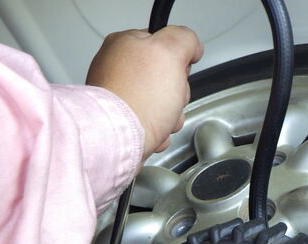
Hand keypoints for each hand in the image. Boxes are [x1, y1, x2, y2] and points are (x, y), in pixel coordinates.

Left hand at [86, 26, 203, 158]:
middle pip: (165, 78)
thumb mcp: (170, 51)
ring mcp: (118, 97)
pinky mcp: (121, 121)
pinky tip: (153, 131)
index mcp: (124, 44)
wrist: (120, 141)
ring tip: (160, 119)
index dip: (179, 62)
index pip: (165, 46)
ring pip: (161, 103)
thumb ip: (184, 39)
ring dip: (169, 115)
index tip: (177, 72)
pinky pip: (151, 123)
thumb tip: (191, 46)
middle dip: (175, 94)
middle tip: (167, 97)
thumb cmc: (138, 99)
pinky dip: (157, 130)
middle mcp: (116, 68)